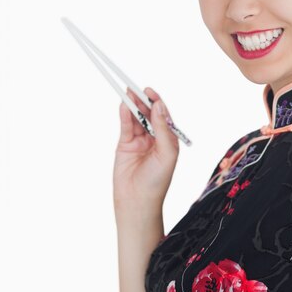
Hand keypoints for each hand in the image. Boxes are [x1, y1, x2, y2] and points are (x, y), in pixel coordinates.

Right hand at [113, 86, 179, 212]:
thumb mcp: (167, 153)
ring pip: (136, 118)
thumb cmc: (157, 181)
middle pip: (148, 114)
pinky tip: (123, 106)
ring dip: (132, 106)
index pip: (163, 116)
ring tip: (128, 93)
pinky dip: (124, 116)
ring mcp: (139, 141)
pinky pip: (126, 127)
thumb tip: (159, 106)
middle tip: (137, 89)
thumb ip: (163, 129)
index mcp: (168, 139)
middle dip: (143, 102)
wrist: (138, 201)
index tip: (150, 92)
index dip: (157, 103)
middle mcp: (154, 138)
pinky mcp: (125, 145)